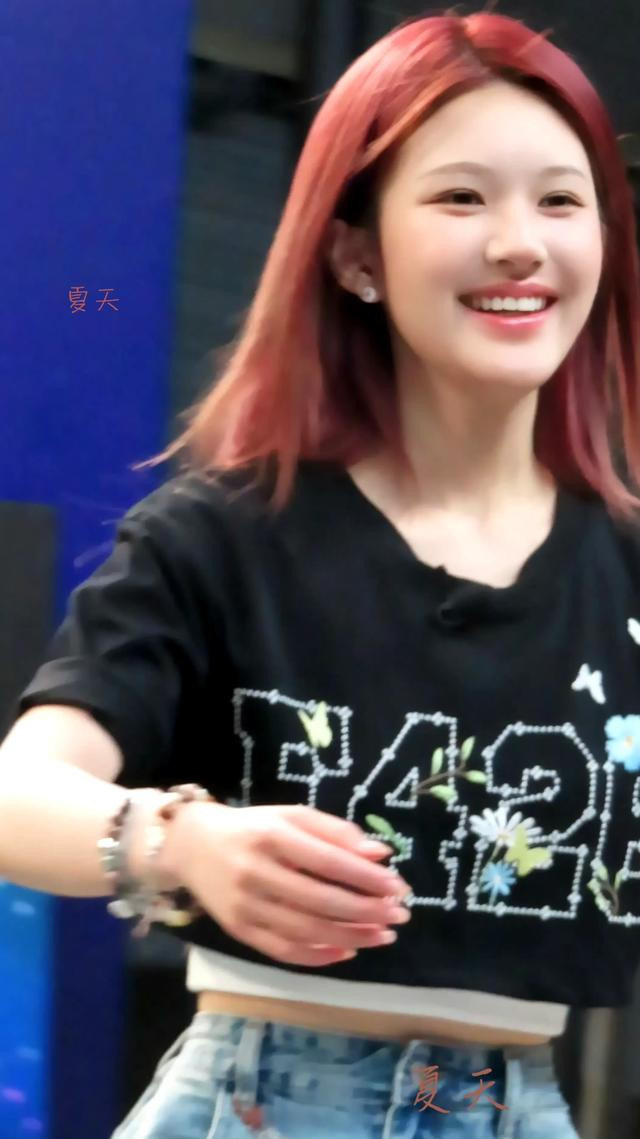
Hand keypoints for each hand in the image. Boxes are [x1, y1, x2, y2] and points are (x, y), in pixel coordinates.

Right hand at [163, 801, 410, 967]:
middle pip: (321, 900)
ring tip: (383, 935)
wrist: (191, 846)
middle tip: (399, 915)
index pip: (329, 861)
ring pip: (307, 930)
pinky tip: (348, 950)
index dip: (367, 878)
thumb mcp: (291, 816)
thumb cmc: (252, 828)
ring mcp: (245, 906)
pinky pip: (285, 951)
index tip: (398, 887)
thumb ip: (335, 832)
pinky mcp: (239, 931)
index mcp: (271, 836)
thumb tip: (380, 854)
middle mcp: (256, 872)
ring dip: (352, 936)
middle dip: (367, 911)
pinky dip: (320, 955)